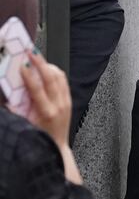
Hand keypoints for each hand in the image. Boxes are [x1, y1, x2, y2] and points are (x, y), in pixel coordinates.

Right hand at [20, 50, 82, 184]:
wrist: (57, 146)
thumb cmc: (39, 138)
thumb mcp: (25, 126)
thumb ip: (16, 111)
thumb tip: (8, 97)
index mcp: (46, 112)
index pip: (38, 89)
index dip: (29, 76)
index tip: (22, 65)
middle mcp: (59, 105)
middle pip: (51, 78)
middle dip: (40, 63)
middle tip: (31, 52)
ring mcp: (66, 102)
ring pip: (59, 77)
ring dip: (48, 65)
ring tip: (37, 57)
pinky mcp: (69, 100)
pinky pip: (63, 81)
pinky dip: (55, 72)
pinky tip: (46, 68)